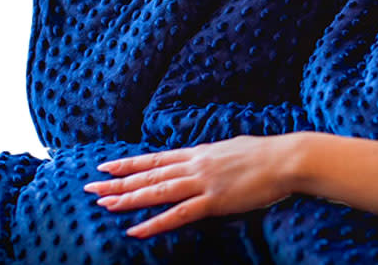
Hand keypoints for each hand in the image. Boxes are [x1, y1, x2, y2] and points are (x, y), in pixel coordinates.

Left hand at [83, 134, 300, 237]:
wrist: (286, 159)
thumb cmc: (265, 154)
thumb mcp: (231, 148)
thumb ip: (213, 155)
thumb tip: (205, 157)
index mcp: (198, 153)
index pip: (155, 159)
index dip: (129, 163)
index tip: (106, 165)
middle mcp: (195, 165)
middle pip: (149, 175)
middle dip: (118, 181)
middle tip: (91, 186)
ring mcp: (203, 183)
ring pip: (157, 192)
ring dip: (129, 200)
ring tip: (104, 204)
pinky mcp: (214, 201)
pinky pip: (178, 215)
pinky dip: (155, 223)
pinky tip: (136, 230)